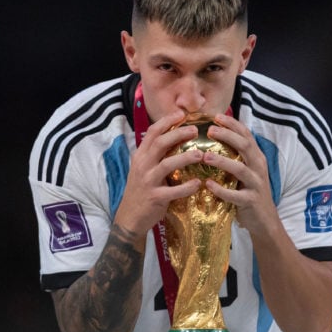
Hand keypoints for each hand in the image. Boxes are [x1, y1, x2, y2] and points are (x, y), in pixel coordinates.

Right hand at [115, 110, 203, 235]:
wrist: (130, 217)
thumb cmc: (141, 191)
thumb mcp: (143, 168)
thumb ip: (154, 154)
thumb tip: (174, 137)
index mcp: (140, 156)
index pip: (152, 132)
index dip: (167, 121)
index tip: (182, 114)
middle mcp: (143, 165)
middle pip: (161, 143)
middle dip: (179, 134)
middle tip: (196, 130)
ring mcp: (148, 181)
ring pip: (167, 164)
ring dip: (186, 157)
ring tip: (201, 154)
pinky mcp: (155, 197)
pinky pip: (173, 190)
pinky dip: (187, 187)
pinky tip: (199, 183)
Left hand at [203, 114, 278, 236]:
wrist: (264, 220)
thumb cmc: (248, 192)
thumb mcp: (245, 171)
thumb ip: (235, 156)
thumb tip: (214, 137)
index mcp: (256, 157)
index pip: (246, 134)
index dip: (232, 124)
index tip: (216, 116)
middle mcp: (258, 167)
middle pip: (245, 146)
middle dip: (227, 135)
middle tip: (210, 130)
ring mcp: (256, 184)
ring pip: (240, 169)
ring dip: (221, 161)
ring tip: (205, 157)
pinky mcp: (251, 201)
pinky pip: (235, 195)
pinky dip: (221, 190)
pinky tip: (207, 184)